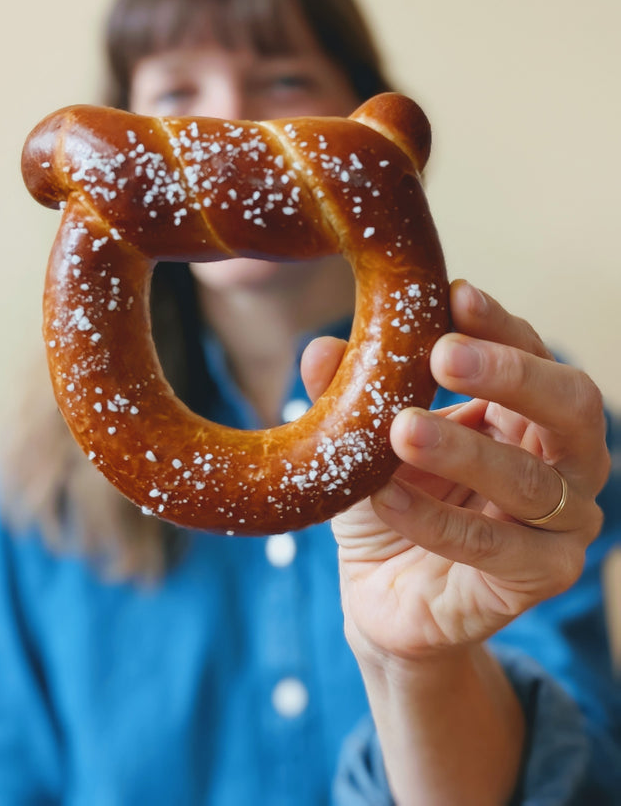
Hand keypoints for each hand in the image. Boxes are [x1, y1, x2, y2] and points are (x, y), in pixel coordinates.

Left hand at [302, 279, 608, 661]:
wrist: (384, 596)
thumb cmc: (392, 504)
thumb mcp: (366, 443)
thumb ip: (351, 395)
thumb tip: (320, 348)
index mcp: (529, 415)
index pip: (534, 356)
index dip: (500, 327)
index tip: (455, 295)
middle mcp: (564, 464)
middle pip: (571, 407)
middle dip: (511, 374)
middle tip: (444, 355)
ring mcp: (562, 526)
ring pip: (531, 482)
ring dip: (464, 450)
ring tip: (401, 429)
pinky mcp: (540, 579)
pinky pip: (492, 548)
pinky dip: (436, 520)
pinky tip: (386, 497)